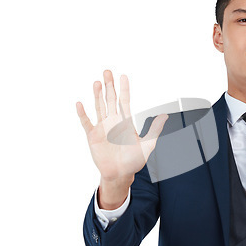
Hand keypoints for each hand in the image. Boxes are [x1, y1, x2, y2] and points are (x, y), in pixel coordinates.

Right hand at [76, 70, 167, 208]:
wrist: (121, 174)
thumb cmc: (134, 161)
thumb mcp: (148, 145)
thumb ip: (155, 130)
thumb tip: (165, 116)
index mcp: (126, 122)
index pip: (125, 101)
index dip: (124, 89)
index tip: (123, 76)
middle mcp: (113, 121)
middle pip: (110, 99)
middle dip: (109, 85)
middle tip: (107, 71)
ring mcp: (102, 128)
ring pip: (99, 107)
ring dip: (98, 95)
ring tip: (97, 82)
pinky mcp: (93, 136)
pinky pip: (86, 122)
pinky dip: (83, 113)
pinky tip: (80, 103)